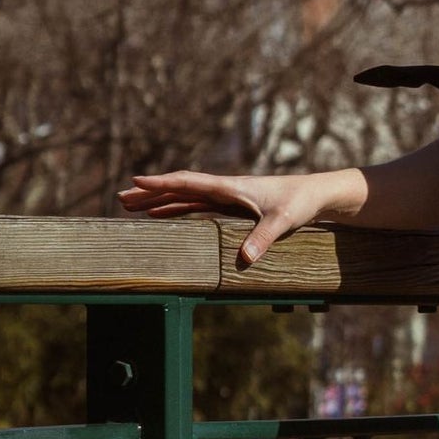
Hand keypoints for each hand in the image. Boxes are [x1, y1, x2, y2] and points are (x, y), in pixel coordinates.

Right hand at [115, 168, 322, 268]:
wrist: (316, 195)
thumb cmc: (300, 202)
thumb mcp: (283, 221)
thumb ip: (263, 238)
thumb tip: (245, 258)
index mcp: (232, 188)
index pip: (191, 183)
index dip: (163, 183)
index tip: (137, 181)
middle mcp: (225, 190)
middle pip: (181, 190)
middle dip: (151, 193)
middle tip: (121, 199)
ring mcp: (227, 198)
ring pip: (185, 198)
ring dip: (159, 202)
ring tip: (131, 207)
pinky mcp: (232, 207)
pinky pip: (197, 208)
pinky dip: (177, 210)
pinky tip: (161, 215)